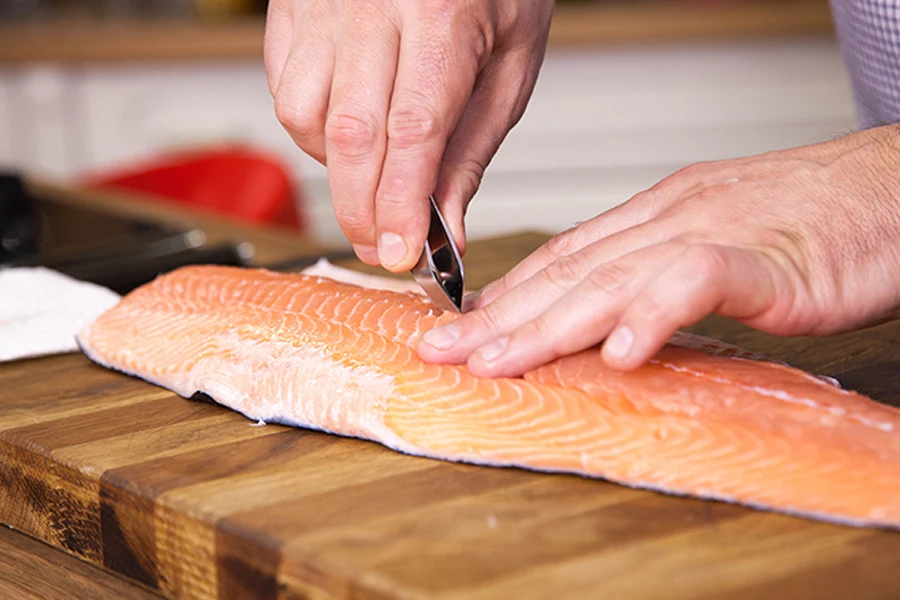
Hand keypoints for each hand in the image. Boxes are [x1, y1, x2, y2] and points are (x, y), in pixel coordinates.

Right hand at [264, 0, 554, 270]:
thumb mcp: (510, 61)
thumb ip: (472, 146)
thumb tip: (447, 224)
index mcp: (443, 11)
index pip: (413, 130)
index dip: (402, 203)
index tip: (403, 252)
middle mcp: (373, 2)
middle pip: (351, 134)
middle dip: (362, 210)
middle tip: (381, 246)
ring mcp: (323, 3)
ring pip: (303, 115)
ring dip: (336, 168)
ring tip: (373, 171)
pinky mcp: (293, 7)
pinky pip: (284, 89)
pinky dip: (312, 129)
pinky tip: (348, 128)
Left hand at [417, 125, 899, 375]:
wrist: (893, 188)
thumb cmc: (811, 223)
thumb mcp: (714, 245)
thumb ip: (658, 277)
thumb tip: (609, 324)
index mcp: (655, 216)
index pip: (563, 258)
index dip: (505, 296)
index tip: (460, 328)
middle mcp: (668, 218)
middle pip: (569, 271)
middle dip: (500, 317)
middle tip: (443, 352)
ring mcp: (712, 232)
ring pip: (613, 277)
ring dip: (549, 325)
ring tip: (498, 362)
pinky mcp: (763, 257)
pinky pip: (698, 281)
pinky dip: (656, 314)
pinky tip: (622, 354)